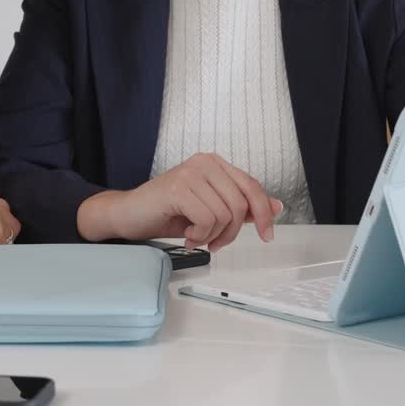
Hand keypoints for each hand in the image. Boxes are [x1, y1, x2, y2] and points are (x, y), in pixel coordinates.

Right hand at [79, 153, 282, 249]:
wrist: (129, 215)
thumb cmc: (167, 212)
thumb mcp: (211, 210)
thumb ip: (241, 206)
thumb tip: (275, 207)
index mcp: (215, 164)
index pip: (252, 186)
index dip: (263, 213)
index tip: (267, 235)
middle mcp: (204, 162)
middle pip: (241, 203)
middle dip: (232, 232)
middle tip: (216, 242)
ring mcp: (190, 172)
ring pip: (225, 214)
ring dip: (213, 235)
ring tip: (197, 237)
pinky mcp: (178, 187)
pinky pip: (207, 219)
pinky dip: (200, 235)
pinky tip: (187, 235)